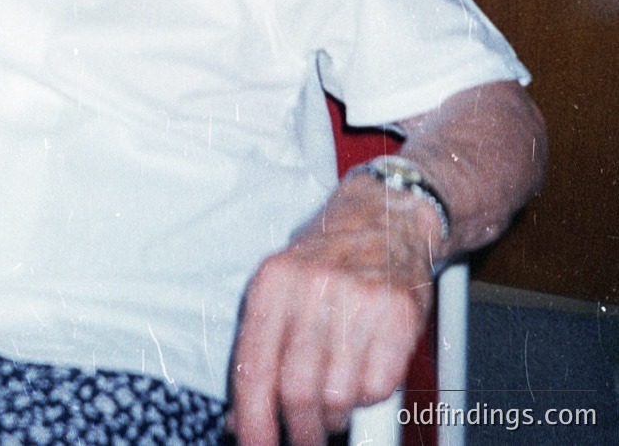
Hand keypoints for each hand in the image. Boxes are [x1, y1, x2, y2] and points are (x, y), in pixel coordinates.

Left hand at [228, 173, 437, 445]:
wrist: (386, 215)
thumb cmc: (330, 258)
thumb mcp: (282, 287)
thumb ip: (260, 348)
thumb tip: (240, 417)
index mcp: (273, 282)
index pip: (254, 369)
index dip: (253, 421)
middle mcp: (312, 286)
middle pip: (297, 391)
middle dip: (301, 431)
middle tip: (306, 438)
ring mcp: (358, 298)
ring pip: (338, 396)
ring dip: (337, 413)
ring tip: (338, 396)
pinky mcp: (398, 312)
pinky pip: (379, 386)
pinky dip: (371, 394)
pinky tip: (365, 370)